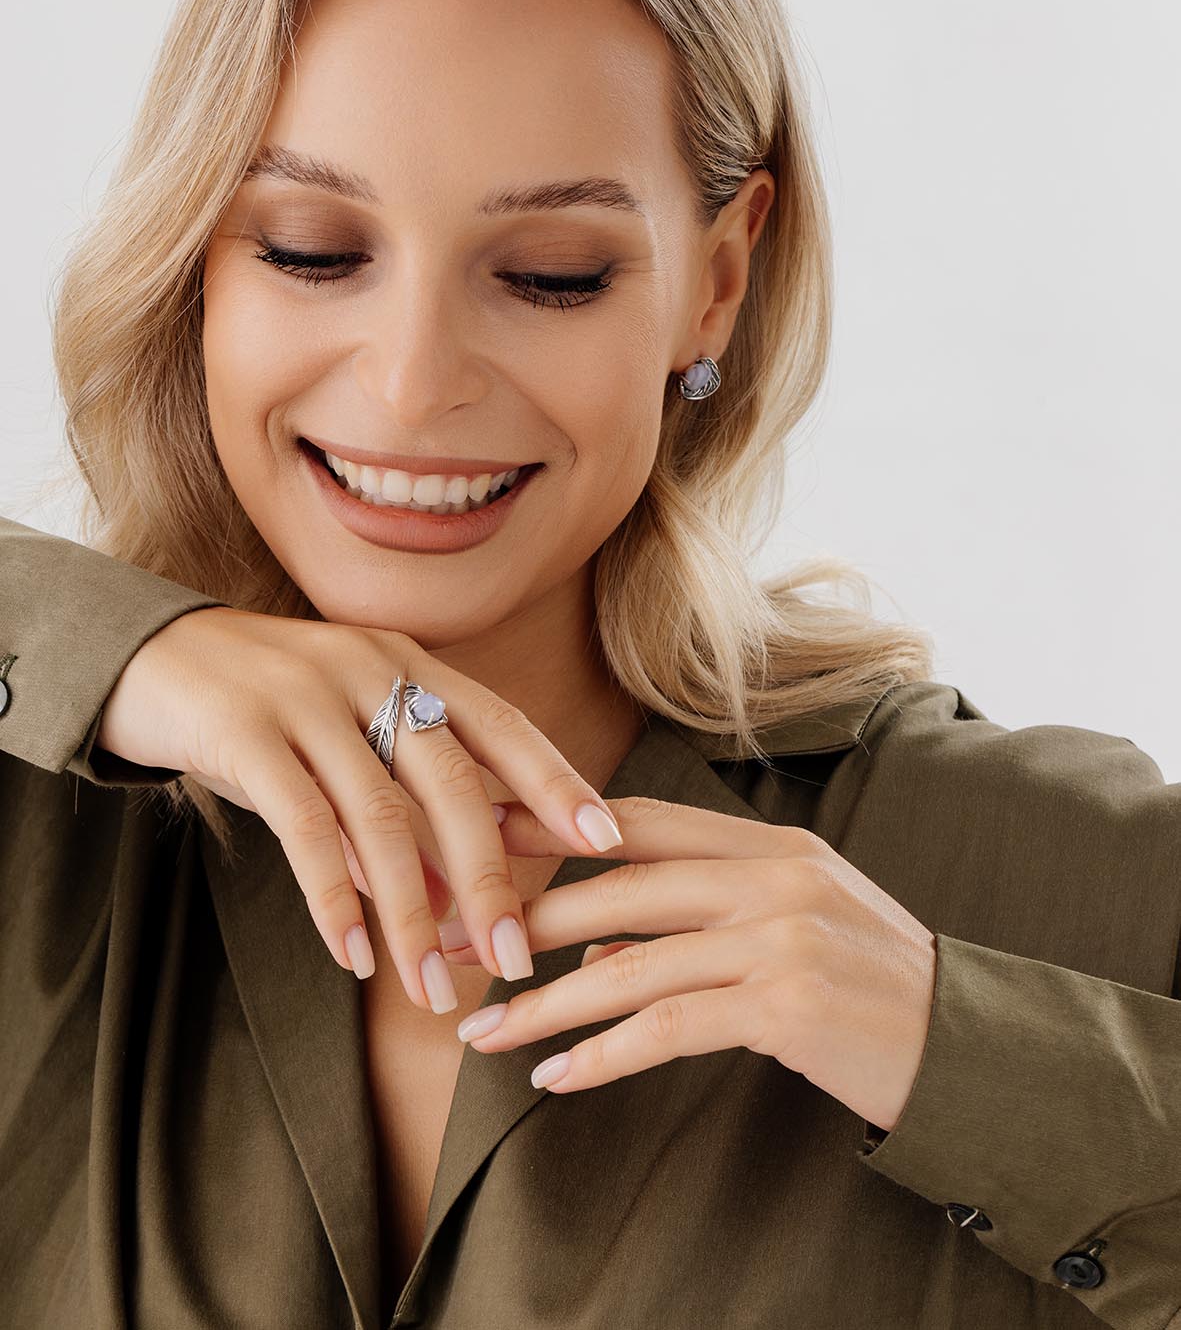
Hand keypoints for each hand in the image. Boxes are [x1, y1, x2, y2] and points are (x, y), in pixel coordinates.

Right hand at [94, 605, 623, 1010]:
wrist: (147, 654)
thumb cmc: (265, 708)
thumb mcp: (343, 738)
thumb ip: (401, 801)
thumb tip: (461, 895)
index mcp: (407, 663)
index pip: (501, 723)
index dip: (556, 780)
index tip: (605, 840)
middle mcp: (369, 670)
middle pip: (452, 781)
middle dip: (491, 876)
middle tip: (515, 958)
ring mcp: (306, 697)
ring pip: (380, 816)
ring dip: (413, 912)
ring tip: (430, 989)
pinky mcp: (244, 731)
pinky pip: (304, 827)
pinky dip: (334, 897)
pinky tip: (354, 953)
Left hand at [449, 797, 936, 1132]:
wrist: (967, 1042)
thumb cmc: (868, 979)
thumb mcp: (793, 916)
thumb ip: (704, 909)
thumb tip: (595, 939)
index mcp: (766, 843)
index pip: (636, 820)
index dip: (548, 825)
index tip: (474, 838)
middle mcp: (770, 875)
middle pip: (616, 884)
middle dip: (520, 915)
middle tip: (447, 942)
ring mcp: (780, 936)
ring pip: (628, 962)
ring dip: (542, 1002)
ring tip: (478, 1032)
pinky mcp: (787, 1005)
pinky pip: (668, 1027)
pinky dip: (602, 1054)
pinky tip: (553, 1076)